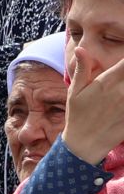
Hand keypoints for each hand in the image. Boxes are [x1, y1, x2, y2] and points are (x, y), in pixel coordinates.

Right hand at [63, 44, 123, 163]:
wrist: (84, 144)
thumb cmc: (78, 116)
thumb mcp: (74, 91)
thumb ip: (82, 69)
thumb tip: (81, 49)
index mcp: (106, 82)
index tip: (123, 62)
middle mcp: (121, 91)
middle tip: (120, 79)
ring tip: (121, 92)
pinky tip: (123, 103)